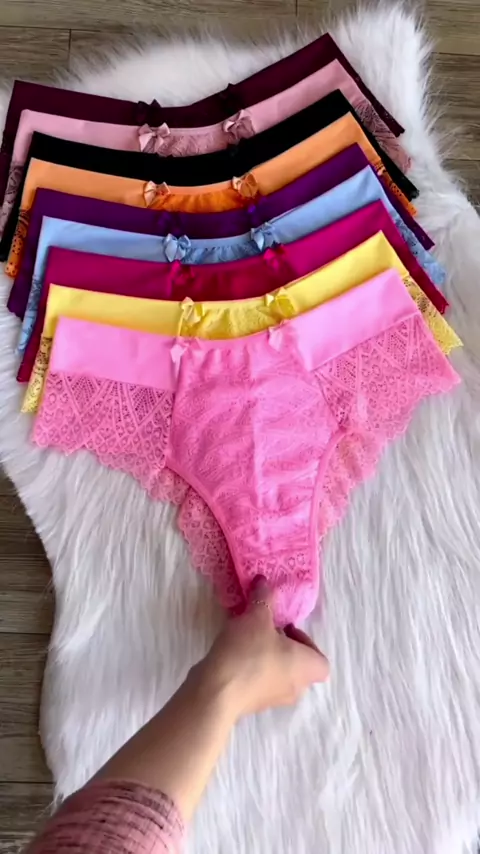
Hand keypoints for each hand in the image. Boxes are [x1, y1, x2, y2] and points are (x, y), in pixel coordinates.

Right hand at [194, 576, 328, 721]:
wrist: (217, 691)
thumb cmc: (249, 652)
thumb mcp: (257, 616)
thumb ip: (263, 597)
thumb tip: (263, 581)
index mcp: (307, 668)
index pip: (321, 660)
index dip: (307, 642)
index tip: (286, 628)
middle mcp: (296, 687)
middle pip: (298, 665)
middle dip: (284, 646)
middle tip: (266, 631)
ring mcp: (274, 700)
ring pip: (279, 675)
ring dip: (267, 657)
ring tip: (247, 639)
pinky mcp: (253, 705)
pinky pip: (260, 683)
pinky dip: (253, 669)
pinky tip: (234, 654)